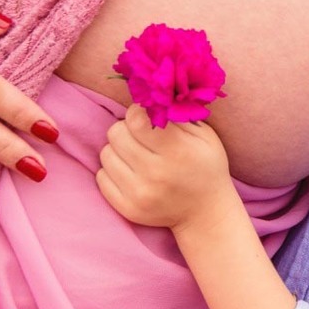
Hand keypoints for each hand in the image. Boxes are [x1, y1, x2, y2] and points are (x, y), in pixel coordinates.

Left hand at [97, 105, 239, 231]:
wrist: (206, 213)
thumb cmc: (206, 167)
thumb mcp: (204, 136)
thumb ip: (177, 114)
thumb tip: (151, 95)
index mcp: (178, 151)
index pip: (136, 119)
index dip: (138, 112)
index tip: (147, 117)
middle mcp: (156, 173)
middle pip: (116, 133)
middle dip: (127, 129)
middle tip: (142, 137)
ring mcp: (139, 194)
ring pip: (106, 154)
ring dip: (119, 150)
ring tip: (137, 155)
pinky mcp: (127, 209)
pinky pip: (101, 177)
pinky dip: (113, 171)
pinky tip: (131, 172)